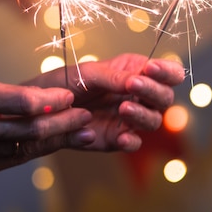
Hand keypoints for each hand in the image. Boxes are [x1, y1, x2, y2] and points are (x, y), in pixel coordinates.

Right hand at [0, 81, 95, 180]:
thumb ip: (3, 96)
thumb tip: (45, 97)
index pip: (16, 102)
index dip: (47, 100)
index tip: (69, 95)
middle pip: (25, 128)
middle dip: (61, 122)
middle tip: (85, 115)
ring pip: (24, 147)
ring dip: (57, 138)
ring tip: (83, 130)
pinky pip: (14, 160)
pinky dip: (39, 149)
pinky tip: (57, 141)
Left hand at [27, 53, 184, 151]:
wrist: (43, 108)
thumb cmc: (67, 83)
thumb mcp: (88, 73)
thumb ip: (113, 77)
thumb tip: (135, 81)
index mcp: (136, 72)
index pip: (168, 72)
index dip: (167, 71)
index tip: (152, 68)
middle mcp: (139, 96)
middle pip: (165, 97)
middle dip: (153, 90)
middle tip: (132, 85)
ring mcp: (130, 119)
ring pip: (153, 120)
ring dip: (142, 114)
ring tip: (123, 108)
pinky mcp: (118, 139)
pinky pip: (134, 142)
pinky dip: (132, 141)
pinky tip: (123, 137)